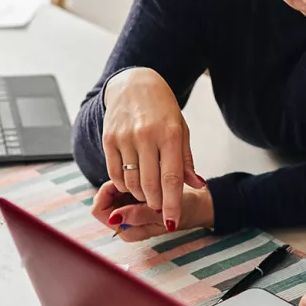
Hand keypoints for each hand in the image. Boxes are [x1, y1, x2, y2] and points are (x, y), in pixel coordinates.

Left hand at [91, 181, 213, 242]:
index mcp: (128, 231)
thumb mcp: (162, 213)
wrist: (197, 205)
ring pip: (111, 193)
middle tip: (133, 177)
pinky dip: (128, 180)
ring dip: (122, 182)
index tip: (122, 184)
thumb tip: (113, 217)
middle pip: (102, 202)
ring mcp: (128, 212)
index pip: (100, 211)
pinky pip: (121, 188)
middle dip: (114, 188)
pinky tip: (143, 175)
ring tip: (141, 177)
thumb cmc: (183, 210)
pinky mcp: (133, 202)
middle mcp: (124, 223)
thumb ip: (138, 216)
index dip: (106, 195)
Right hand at [101, 68, 205, 231]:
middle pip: (150, 184)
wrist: (134, 84)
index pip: (171, 178)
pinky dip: (123, 185)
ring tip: (147, 194)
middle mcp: (146, 136)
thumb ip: (186, 161)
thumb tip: (197, 185)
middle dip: (156, 203)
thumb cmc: (162, 110)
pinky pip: (114, 173)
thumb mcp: (181, 131)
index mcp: (170, 134)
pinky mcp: (108, 138)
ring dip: (139, 195)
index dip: (172, 204)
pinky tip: (132, 183)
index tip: (172, 221)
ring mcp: (125, 137)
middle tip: (159, 208)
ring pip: (131, 182)